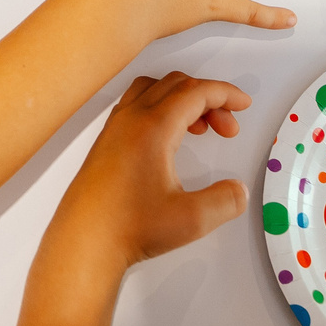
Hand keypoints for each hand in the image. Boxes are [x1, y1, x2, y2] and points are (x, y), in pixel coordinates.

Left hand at [51, 73, 254, 274]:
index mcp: (152, 127)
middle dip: (209, 99)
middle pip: (176, 85)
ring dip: (183, 100)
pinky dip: (161, 108)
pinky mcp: (106, 142)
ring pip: (154, 90)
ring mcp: (114, 129)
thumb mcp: (192, 219)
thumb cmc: (124, 226)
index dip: (225, 93)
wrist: (84, 241)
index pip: (196, 92)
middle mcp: (130, 120)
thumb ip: (225, 201)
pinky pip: (137, 105)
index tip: (242, 102)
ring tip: (200, 128)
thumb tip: (237, 191)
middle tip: (227, 125)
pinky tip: (169, 138)